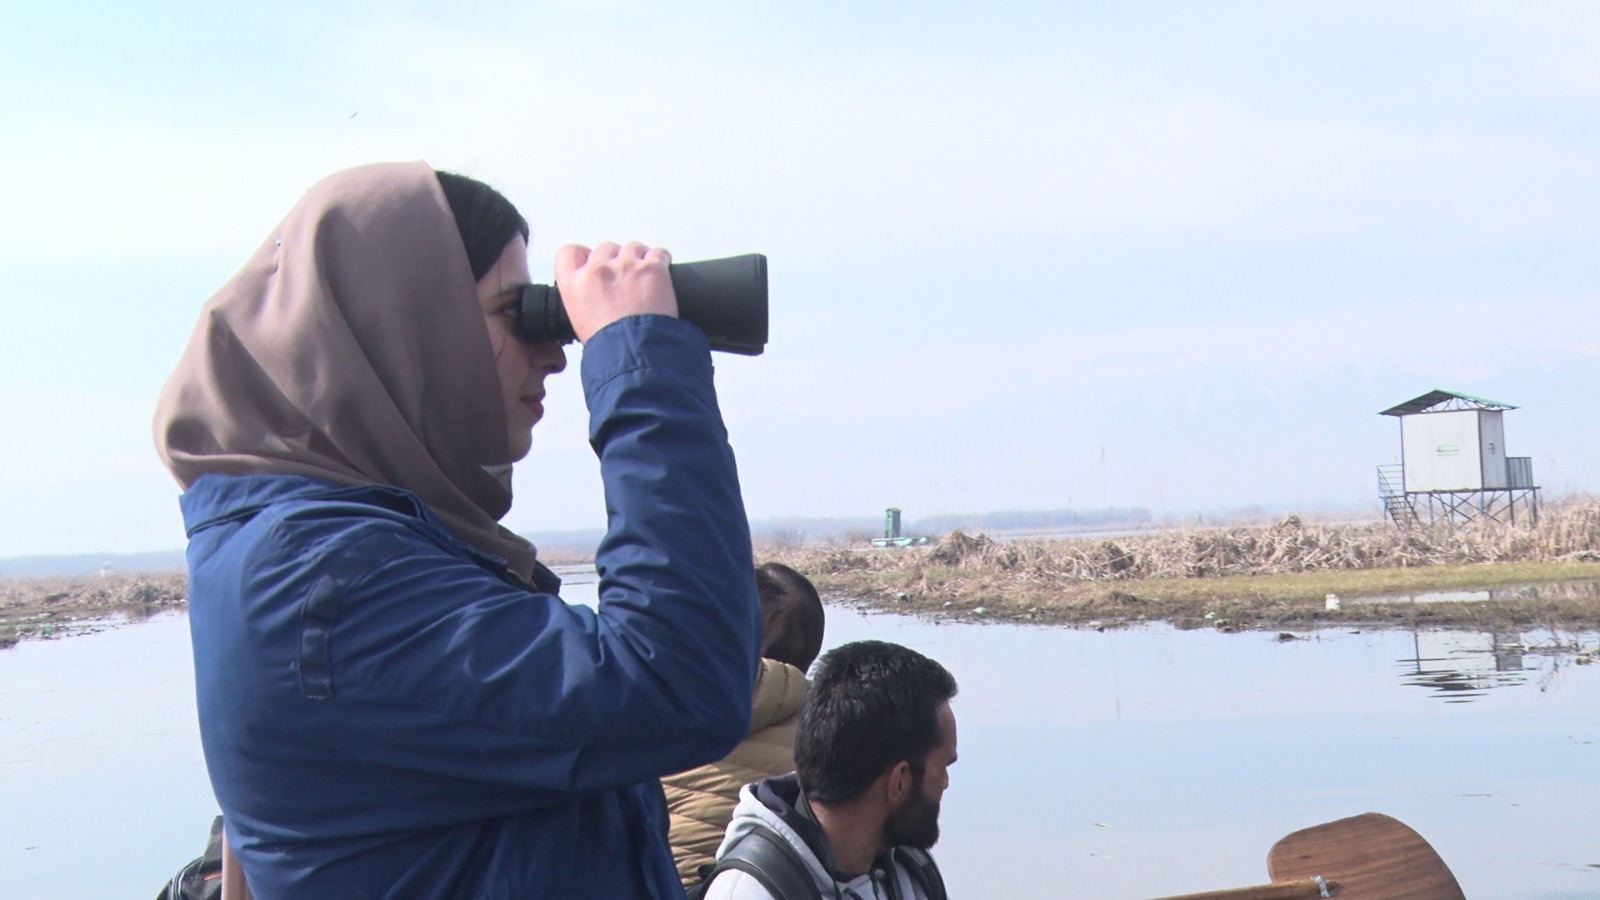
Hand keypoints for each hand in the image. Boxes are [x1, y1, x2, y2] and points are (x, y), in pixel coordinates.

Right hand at [554, 242, 678, 343]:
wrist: (635, 355)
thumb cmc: (610, 348)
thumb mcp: (580, 323)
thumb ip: (584, 300)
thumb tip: (596, 297)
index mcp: (574, 283)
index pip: (570, 253)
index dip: (583, 257)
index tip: (591, 263)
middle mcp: (598, 269)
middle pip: (605, 249)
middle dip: (615, 261)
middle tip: (624, 282)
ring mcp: (626, 265)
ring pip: (632, 247)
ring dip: (638, 259)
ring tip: (644, 281)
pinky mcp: (653, 268)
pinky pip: (659, 253)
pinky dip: (661, 261)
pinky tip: (661, 276)